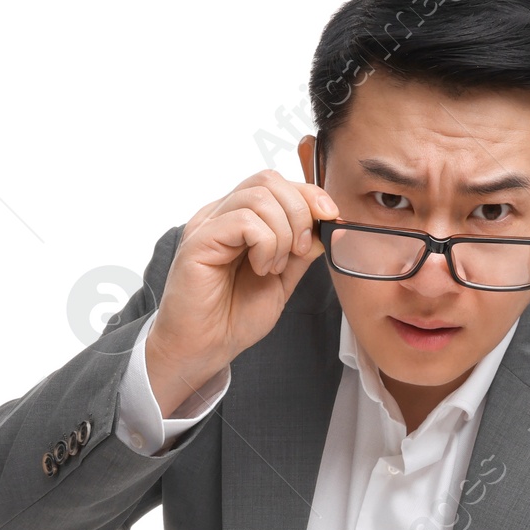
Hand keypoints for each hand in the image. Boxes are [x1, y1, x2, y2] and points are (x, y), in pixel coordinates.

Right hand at [145, 169, 339, 417]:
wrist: (205, 349)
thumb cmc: (234, 317)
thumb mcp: (282, 280)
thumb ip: (300, 251)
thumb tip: (326, 224)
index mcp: (239, 219)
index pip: (276, 184)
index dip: (309, 195)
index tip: (330, 218)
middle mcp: (221, 215)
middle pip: (269, 180)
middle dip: (299, 212)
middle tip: (299, 250)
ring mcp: (208, 225)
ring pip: (258, 197)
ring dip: (281, 233)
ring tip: (274, 267)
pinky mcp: (198, 241)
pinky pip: (244, 221)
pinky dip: (265, 244)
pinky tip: (260, 269)